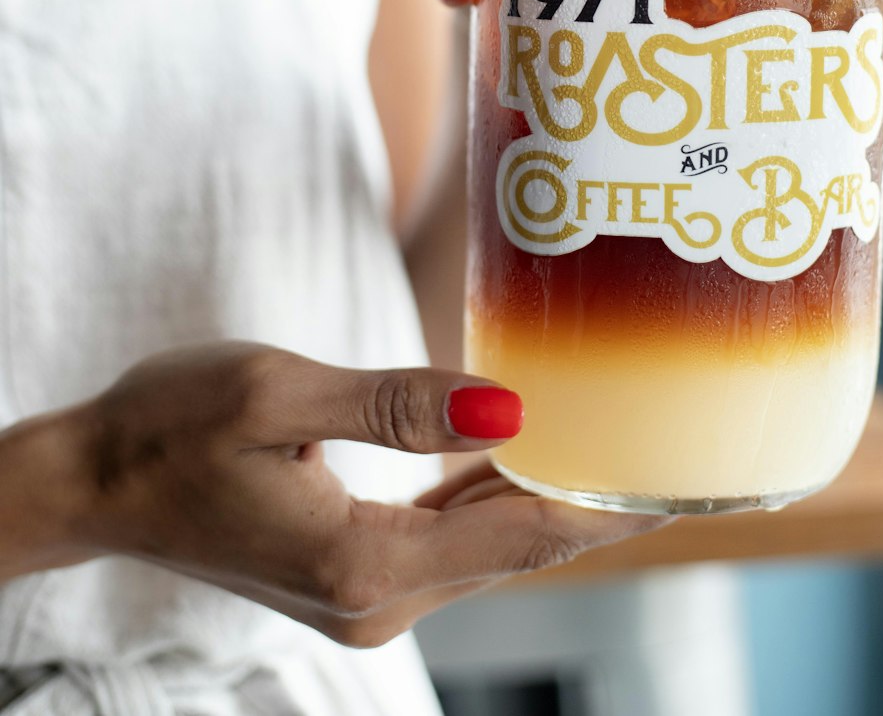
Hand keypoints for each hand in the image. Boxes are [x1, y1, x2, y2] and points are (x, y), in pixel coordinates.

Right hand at [58, 343, 660, 646]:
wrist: (96, 481)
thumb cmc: (171, 425)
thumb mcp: (276, 393)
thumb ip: (396, 405)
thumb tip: (508, 409)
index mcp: (365, 560)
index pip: (518, 534)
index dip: (602, 504)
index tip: (676, 479)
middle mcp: (375, 599)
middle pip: (514, 547)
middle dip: (591, 502)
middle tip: (664, 447)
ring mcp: (362, 596)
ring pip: (483, 545)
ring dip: (544, 499)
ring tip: (614, 446)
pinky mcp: (349, 576)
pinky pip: (444, 539)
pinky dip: (489, 502)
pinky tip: (519, 459)